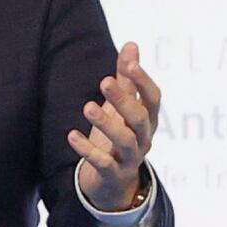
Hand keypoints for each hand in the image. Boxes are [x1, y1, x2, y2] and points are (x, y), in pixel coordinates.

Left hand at [69, 43, 160, 210]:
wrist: (114, 182)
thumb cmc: (119, 135)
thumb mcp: (123, 107)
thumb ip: (127, 78)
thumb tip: (131, 44)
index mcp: (148, 119)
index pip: (153, 99)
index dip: (144, 81)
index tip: (130, 63)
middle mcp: (143, 138)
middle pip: (140, 119)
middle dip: (124, 100)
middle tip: (104, 82)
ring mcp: (130, 158)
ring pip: (124, 140)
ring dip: (107, 123)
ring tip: (88, 107)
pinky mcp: (113, 174)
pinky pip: (103, 163)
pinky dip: (88, 150)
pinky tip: (72, 135)